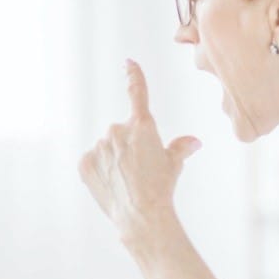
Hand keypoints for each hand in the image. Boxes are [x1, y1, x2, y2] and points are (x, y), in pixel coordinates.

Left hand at [78, 59, 200, 239]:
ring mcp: (99, 146)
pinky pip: (92, 161)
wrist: (141, 216)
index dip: (134, 75)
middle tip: (139, 170)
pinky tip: (110, 185)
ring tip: (125, 182)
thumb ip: (180, 148)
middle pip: (122, 133)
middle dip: (129, 147)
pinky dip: (99, 170)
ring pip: (106, 148)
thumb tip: (193, 142)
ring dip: (114, 159)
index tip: (128, 62)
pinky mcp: (85, 162)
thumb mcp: (174, 165)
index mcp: (142, 125)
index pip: (137, 93)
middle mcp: (117, 130)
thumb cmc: (162, 189)